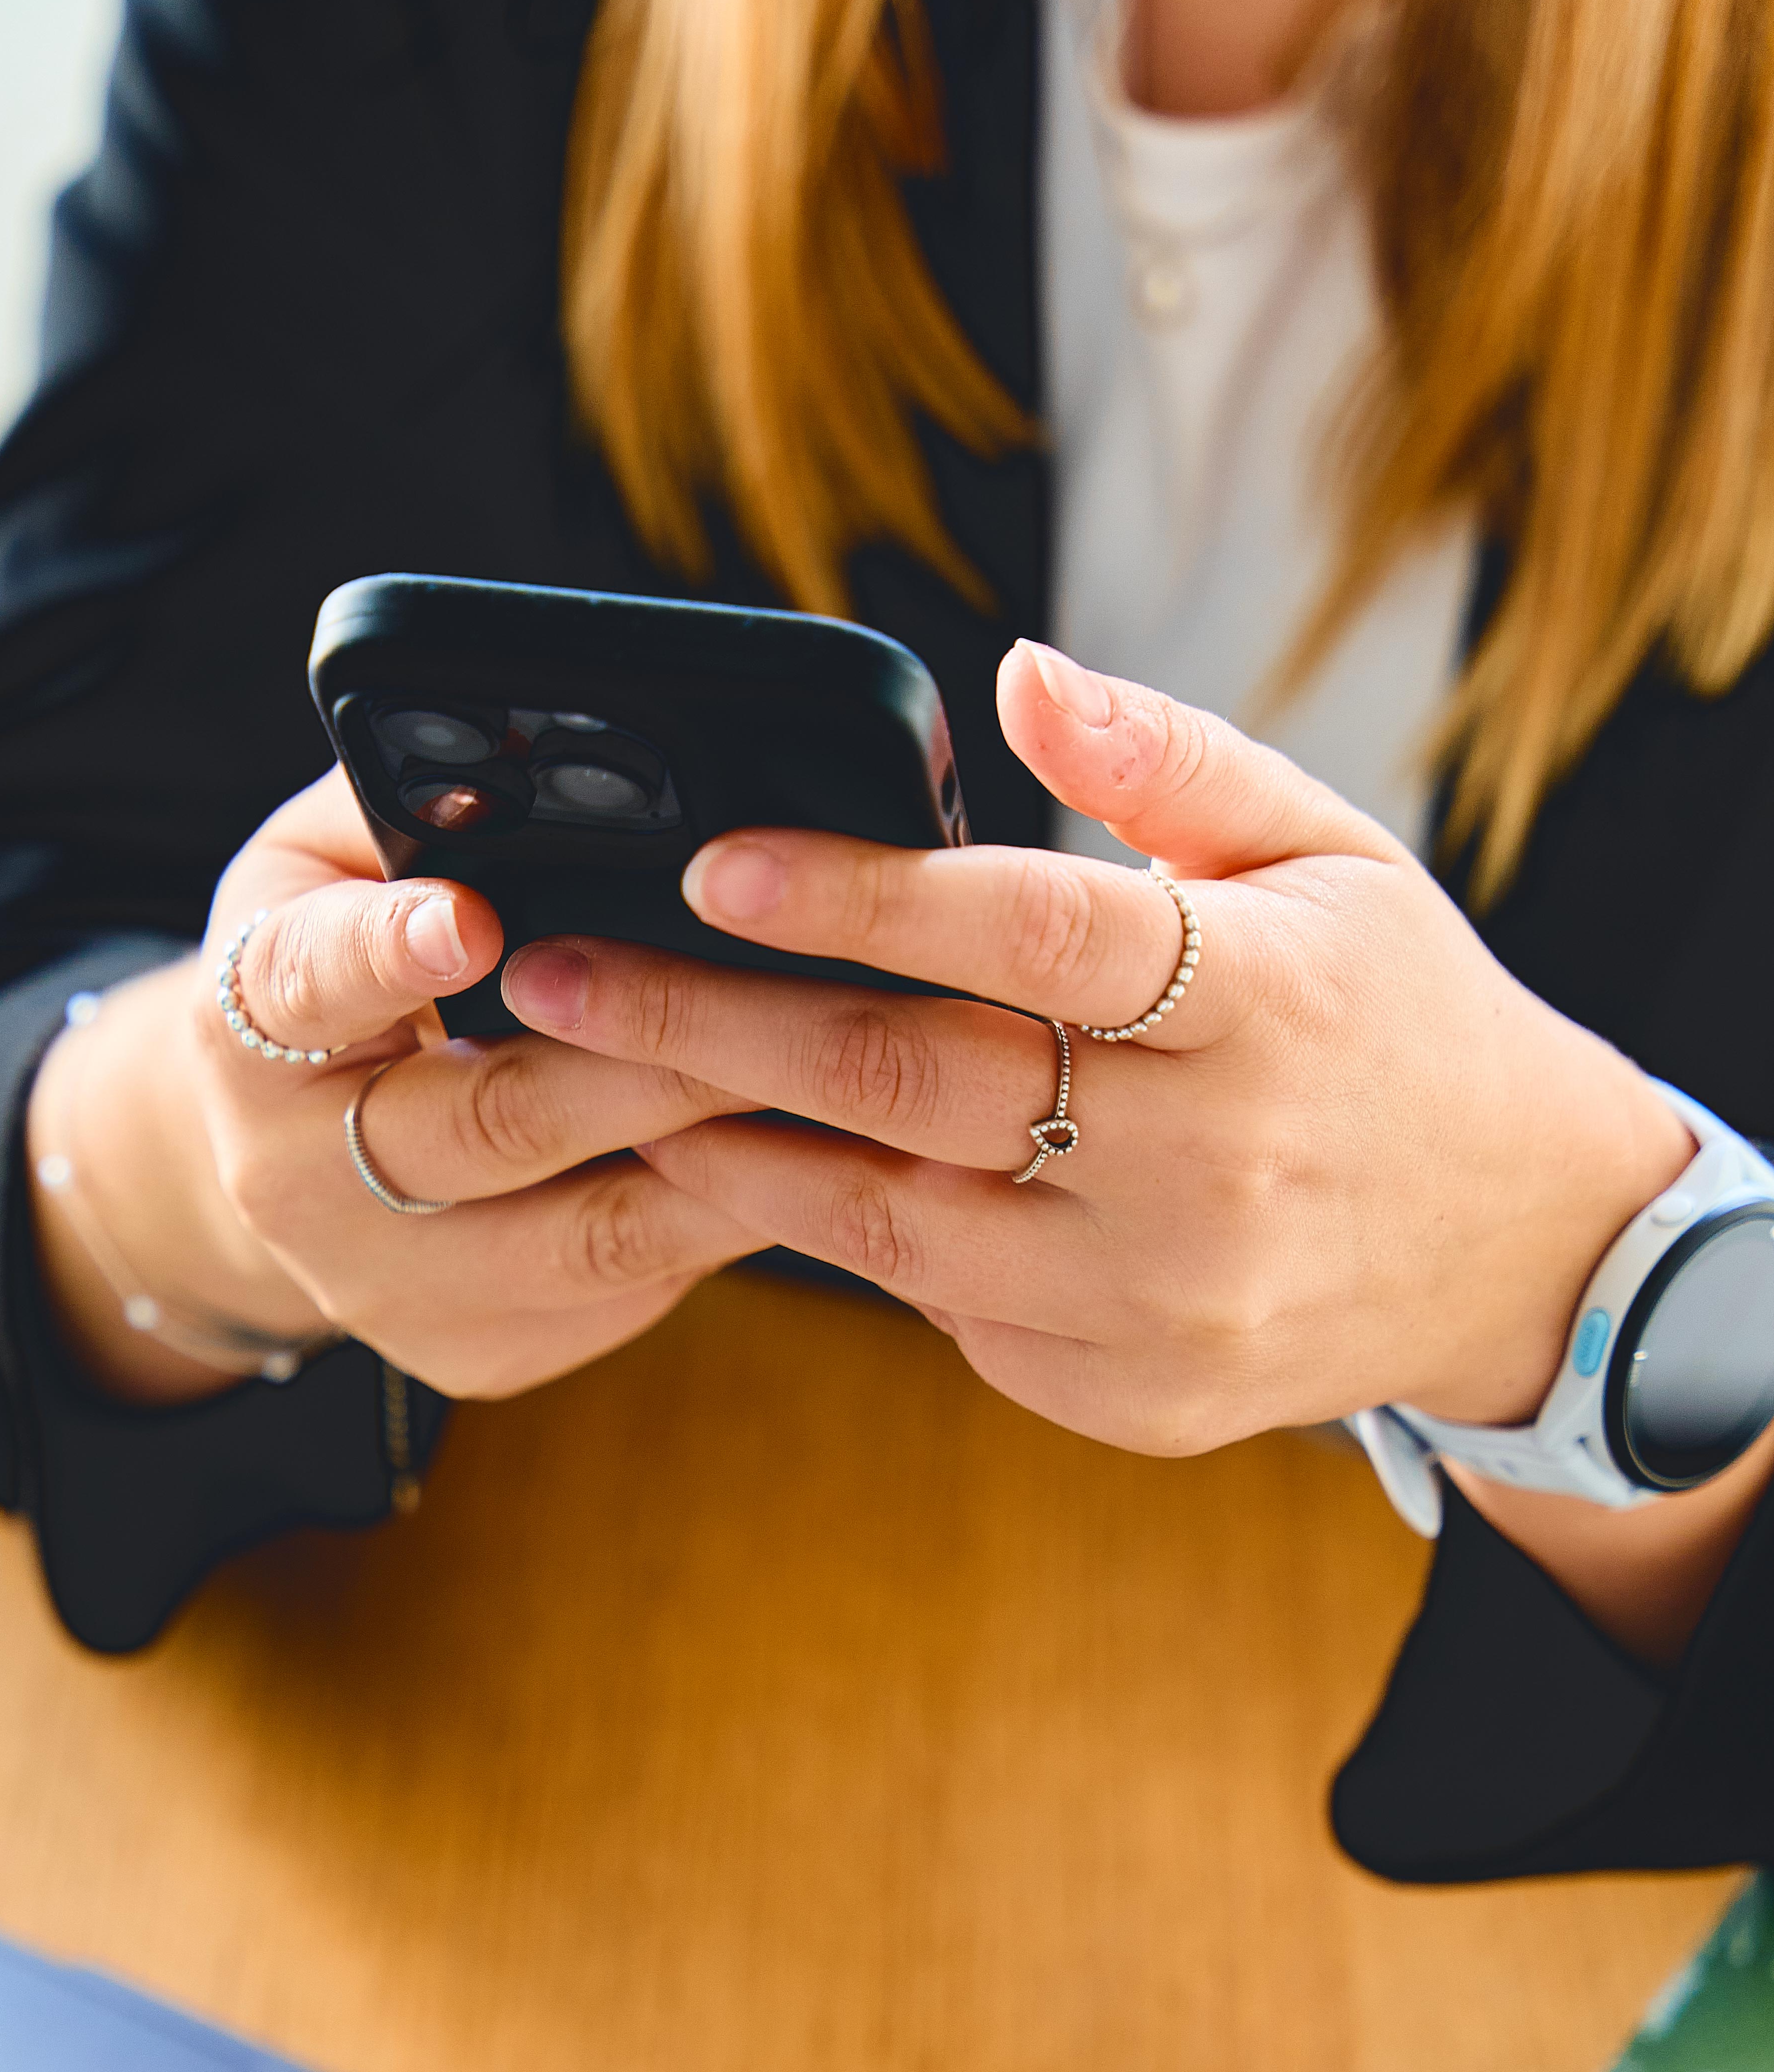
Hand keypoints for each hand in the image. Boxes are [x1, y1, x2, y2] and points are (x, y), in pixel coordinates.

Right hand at [27, 767, 761, 1405]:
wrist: (288, 1159)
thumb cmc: (340, 965)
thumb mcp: (334, 860)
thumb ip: (420, 800)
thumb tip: (542, 735)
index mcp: (249, 1023)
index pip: (310, 982)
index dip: (389, 952)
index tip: (467, 916)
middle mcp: (297, 1174)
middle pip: (492, 1120)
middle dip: (646, 1060)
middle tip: (771, 1000)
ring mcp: (387, 1286)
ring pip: (586, 1235)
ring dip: (722, 1162)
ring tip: (826, 1091)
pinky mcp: (476, 1352)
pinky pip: (623, 1292)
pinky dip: (722, 1228)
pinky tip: (801, 1171)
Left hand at [497, 641, 1693, 1459]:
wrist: (1515, 1241)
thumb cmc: (1394, 1018)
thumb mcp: (1331, 854)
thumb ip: (1168, 764)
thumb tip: (1014, 677)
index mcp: (1265, 1003)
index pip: (1032, 938)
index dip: (861, 899)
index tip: (712, 860)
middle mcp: (1211, 1165)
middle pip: (919, 1084)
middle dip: (713, 1024)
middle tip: (556, 972)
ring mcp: (1165, 1299)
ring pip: (893, 1221)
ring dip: (727, 1147)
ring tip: (599, 1077)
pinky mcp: (1131, 1394)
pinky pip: (945, 1309)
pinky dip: (839, 1237)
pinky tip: (740, 1171)